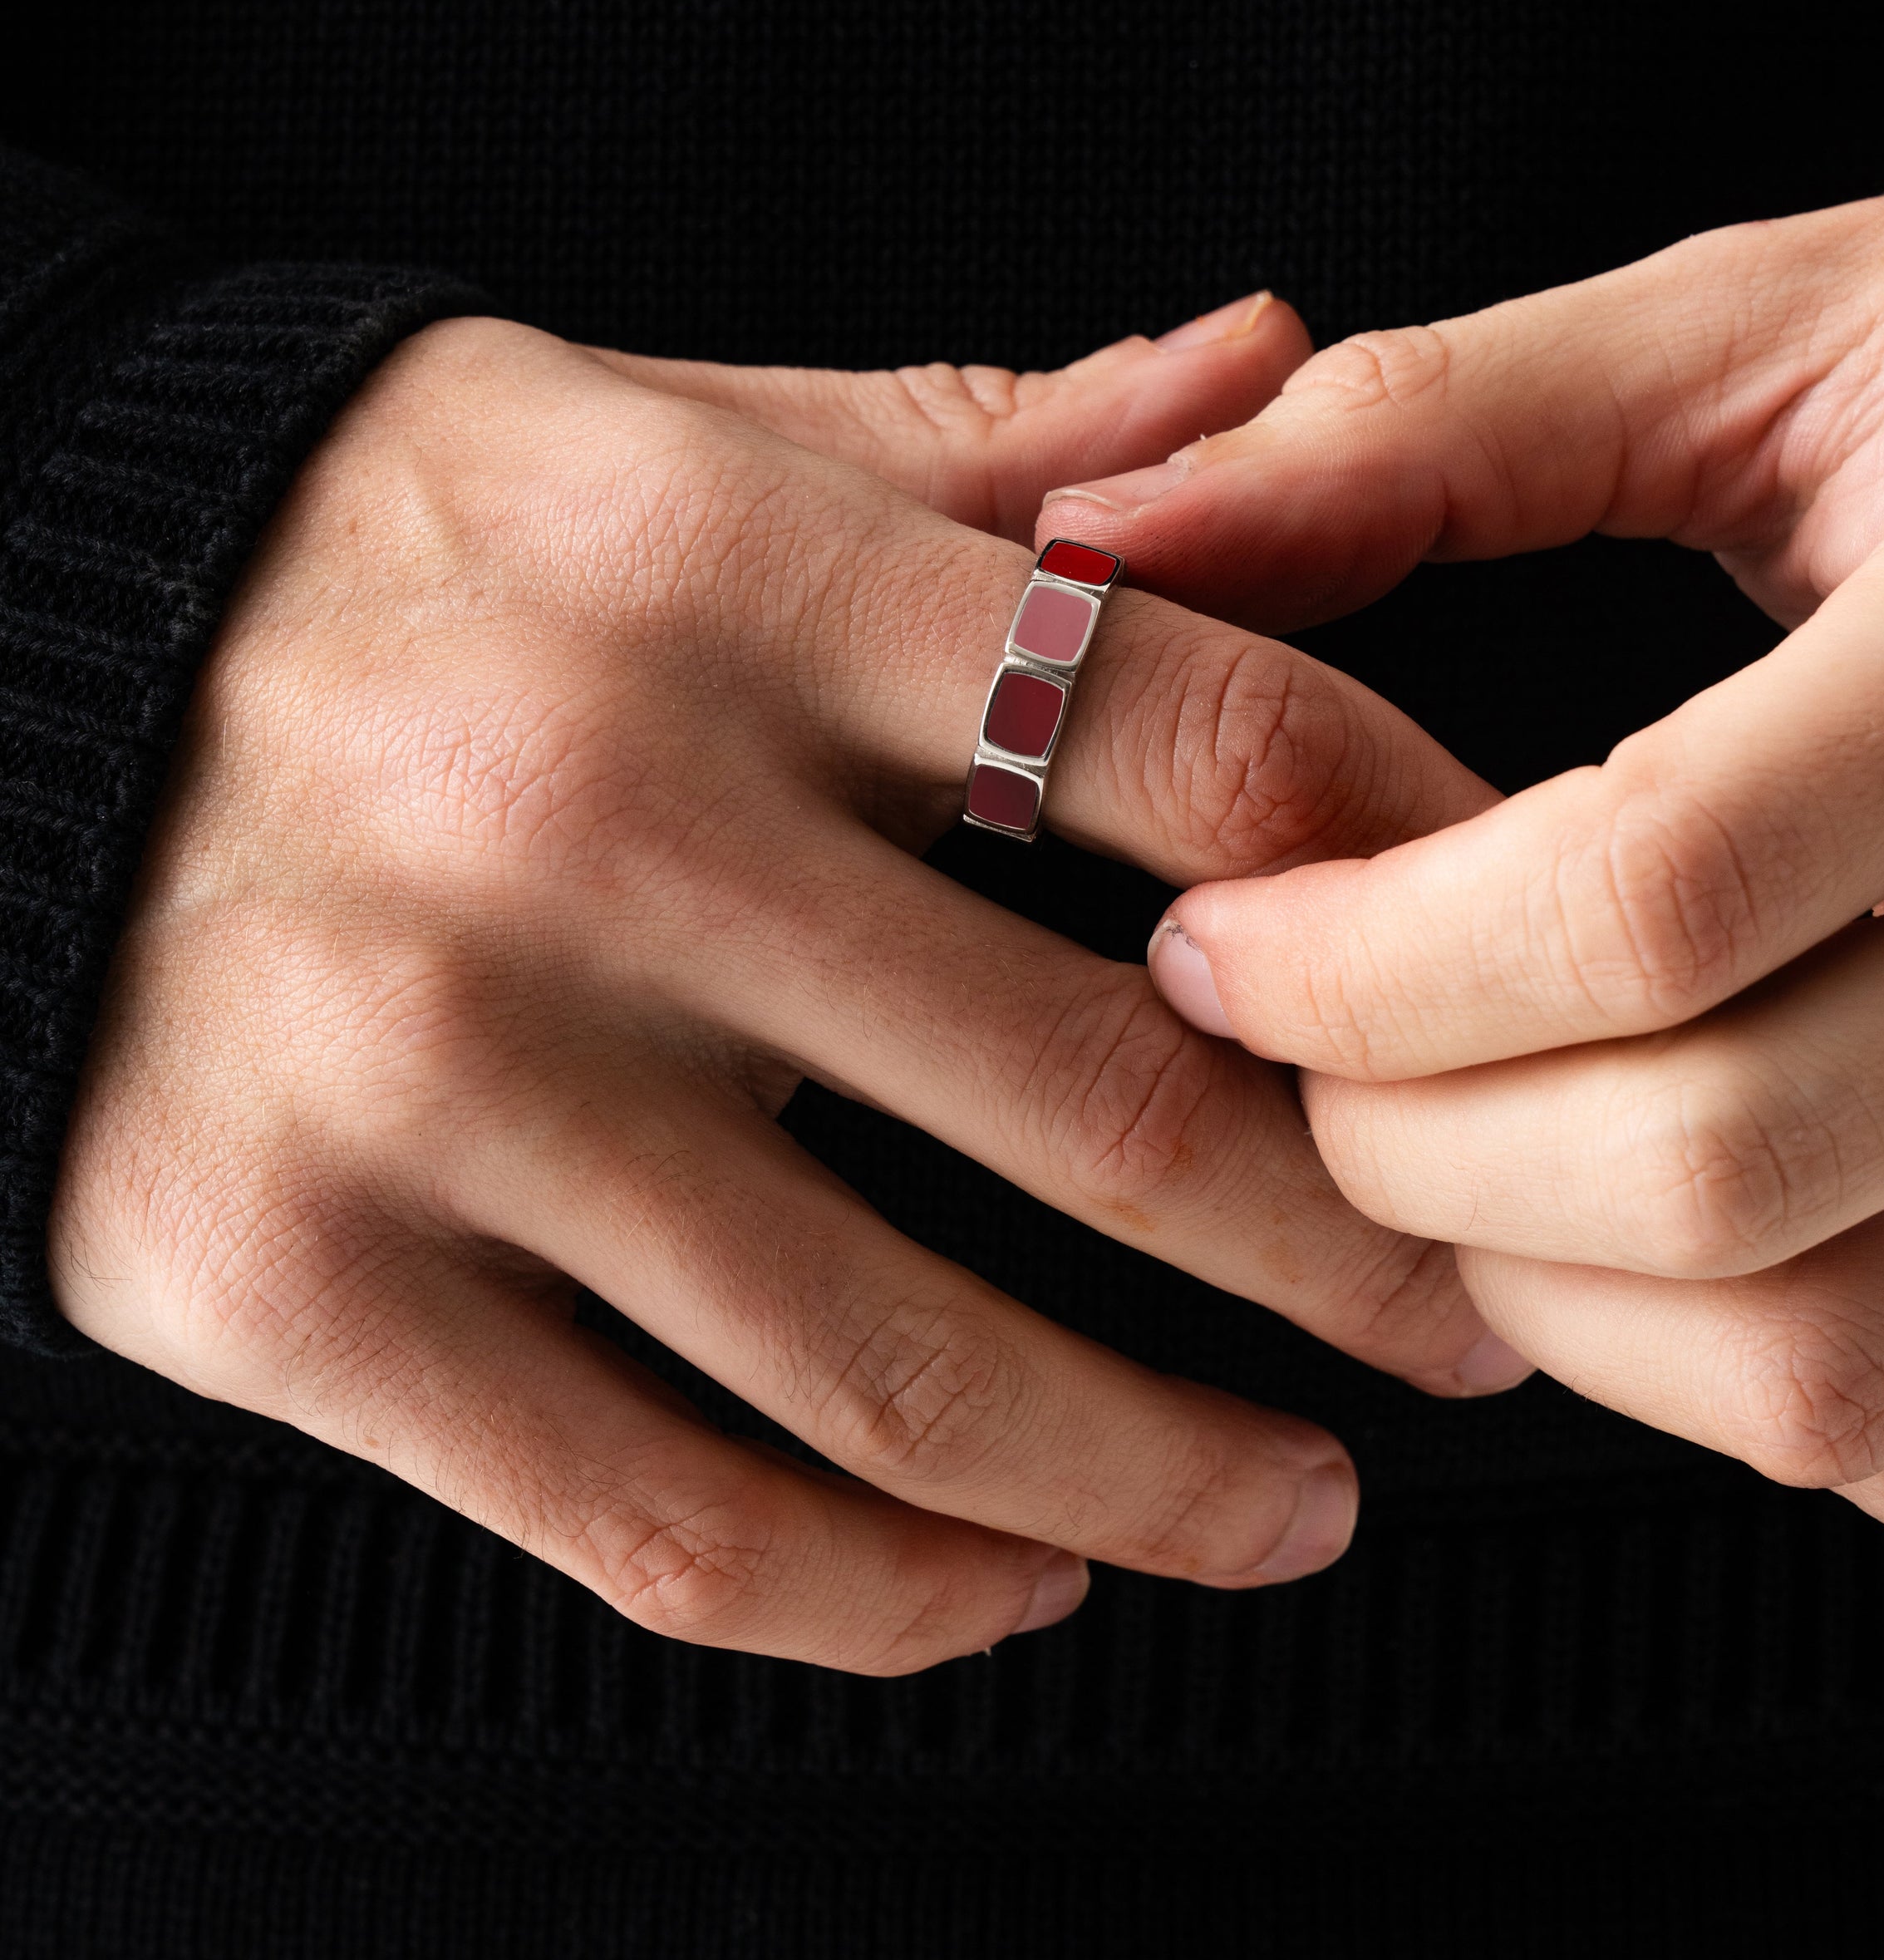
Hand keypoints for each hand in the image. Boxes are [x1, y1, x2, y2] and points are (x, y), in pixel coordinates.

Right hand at [49, 300, 1499, 1674]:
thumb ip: (992, 442)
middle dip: (1354, 1251)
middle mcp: (588, 815)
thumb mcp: (678, 431)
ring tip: (1304, 1506)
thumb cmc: (405, 559)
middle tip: (1474, 1328)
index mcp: (724, 570)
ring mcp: (430, 1074)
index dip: (1423, 885)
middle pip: (1100, 1100)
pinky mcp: (289, 1282)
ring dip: (1163, 1479)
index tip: (1518, 1006)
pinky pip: (662, 1521)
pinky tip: (1018, 1579)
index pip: (1191, 736)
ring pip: (897, 1375)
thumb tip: (1272, 363)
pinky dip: (888, 1595)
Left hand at [1042, 172, 1883, 1526]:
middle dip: (1409, 1148)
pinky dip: (1709, 1380)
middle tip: (1297, 1056)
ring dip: (1542, 1293)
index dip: (1365, 959)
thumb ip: (1438, 426)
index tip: (1217, 945)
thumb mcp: (1782, 328)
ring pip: (1826, 1369)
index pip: (1658, 893)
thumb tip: (1101, 538)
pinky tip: (1636, 1225)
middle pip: (1722, 1167)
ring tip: (1445, 1136)